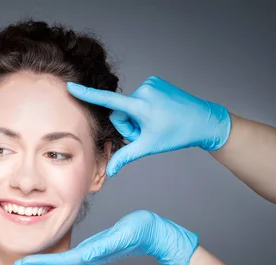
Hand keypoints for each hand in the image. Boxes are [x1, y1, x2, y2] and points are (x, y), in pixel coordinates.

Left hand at [13, 210, 197, 264]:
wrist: (157, 234)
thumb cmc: (142, 230)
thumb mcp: (120, 234)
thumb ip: (104, 244)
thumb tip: (86, 254)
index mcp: (91, 254)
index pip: (59, 262)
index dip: (39, 264)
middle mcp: (89, 255)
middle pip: (56, 263)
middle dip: (35, 264)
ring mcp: (92, 253)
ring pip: (62, 260)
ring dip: (43, 261)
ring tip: (24, 259)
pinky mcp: (96, 248)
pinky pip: (71, 254)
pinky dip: (56, 255)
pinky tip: (49, 253)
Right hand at [67, 76, 230, 175]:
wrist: (204, 120)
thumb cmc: (177, 133)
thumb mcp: (149, 146)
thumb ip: (125, 157)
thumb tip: (110, 171)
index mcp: (140, 106)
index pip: (108, 101)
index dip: (87, 94)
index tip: (71, 86)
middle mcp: (144, 91)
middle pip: (120, 111)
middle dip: (128, 125)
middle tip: (145, 133)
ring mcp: (150, 84)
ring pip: (129, 105)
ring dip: (137, 117)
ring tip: (155, 124)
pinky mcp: (155, 81)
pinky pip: (139, 98)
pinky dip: (144, 108)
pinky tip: (159, 114)